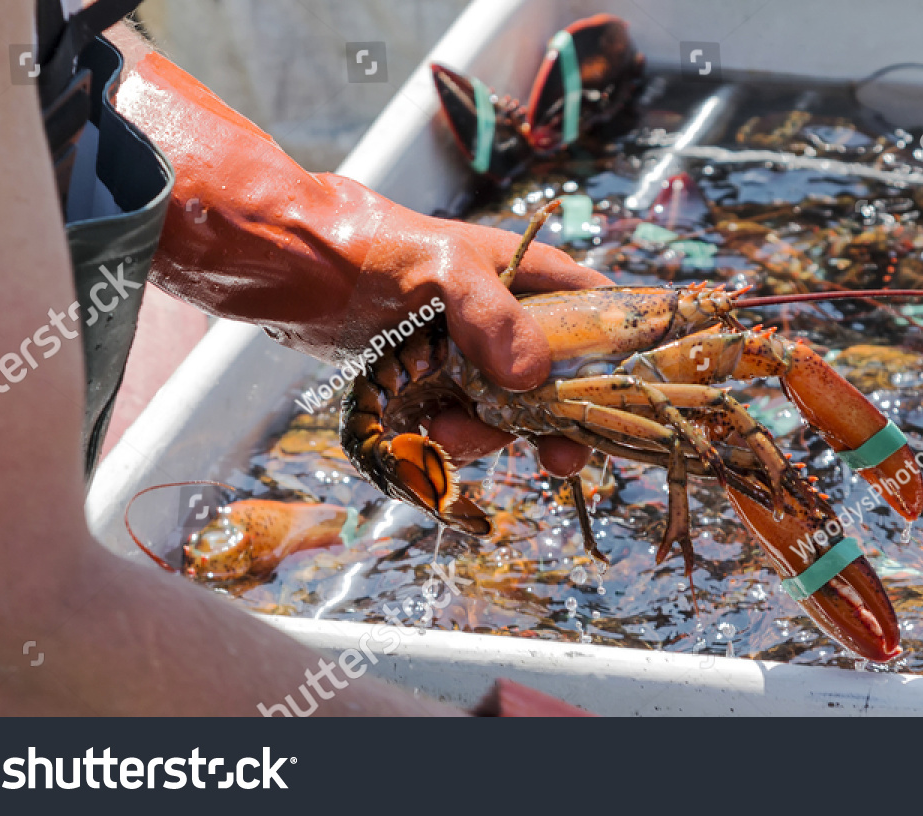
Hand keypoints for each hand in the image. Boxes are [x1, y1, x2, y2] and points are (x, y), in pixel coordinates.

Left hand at [378, 218, 610, 476]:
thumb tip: (531, 378)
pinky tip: (429, 435)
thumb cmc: (376, 248)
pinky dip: (456, 439)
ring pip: (514, 412)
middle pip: (566, 380)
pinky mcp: (443, 383)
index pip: (604, 312)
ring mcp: (480, 355)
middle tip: (559, 460)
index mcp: (533, 277)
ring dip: (491, 437)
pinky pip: (470, 423)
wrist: (298, 270)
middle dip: (559, 422)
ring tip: (445, 436)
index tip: (624, 403)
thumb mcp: (444, 270)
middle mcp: (516, 318)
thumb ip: (493, 317)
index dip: (624, 356)